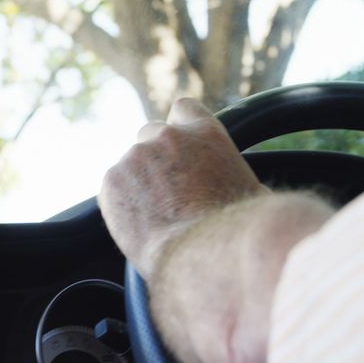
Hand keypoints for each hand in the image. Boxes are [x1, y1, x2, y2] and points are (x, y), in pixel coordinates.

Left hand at [98, 98, 266, 280]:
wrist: (205, 254)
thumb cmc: (237, 230)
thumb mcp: (251, 191)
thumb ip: (232, 175)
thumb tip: (242, 186)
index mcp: (205, 133)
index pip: (183, 109)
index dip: (179, 127)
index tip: (179, 146)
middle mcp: (167, 137)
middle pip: (150, 132)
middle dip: (154, 155)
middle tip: (163, 188)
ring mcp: (136, 157)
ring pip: (131, 165)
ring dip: (138, 183)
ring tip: (155, 217)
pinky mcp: (112, 182)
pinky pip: (113, 188)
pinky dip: (121, 203)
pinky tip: (139, 225)